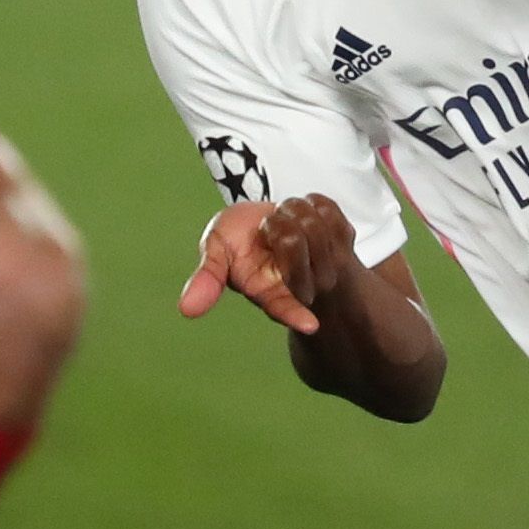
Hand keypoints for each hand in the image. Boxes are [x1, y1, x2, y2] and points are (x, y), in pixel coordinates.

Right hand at [179, 194, 361, 336]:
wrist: (268, 218)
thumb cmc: (236, 239)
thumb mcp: (216, 251)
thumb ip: (206, 279)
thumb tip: (185, 310)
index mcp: (269, 295)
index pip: (282, 306)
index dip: (294, 315)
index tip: (311, 325)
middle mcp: (301, 286)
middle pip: (293, 241)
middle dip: (274, 222)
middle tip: (267, 227)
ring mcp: (327, 265)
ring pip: (312, 223)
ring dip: (292, 210)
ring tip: (285, 220)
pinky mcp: (343, 241)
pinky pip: (328, 211)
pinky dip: (312, 203)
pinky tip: (307, 215)